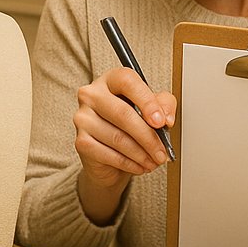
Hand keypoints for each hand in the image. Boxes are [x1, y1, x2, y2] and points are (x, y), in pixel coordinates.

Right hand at [74, 68, 174, 224]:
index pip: (126, 81)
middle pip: (123, 113)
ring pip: (117, 137)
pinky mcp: (81, 141)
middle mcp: (91, 95)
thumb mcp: (152, 109)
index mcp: (110, 80)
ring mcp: (83, 117)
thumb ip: (164, 105)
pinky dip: (129, 164)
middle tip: (162, 151)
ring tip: (154, 161)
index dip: (146, 101)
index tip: (162, 122)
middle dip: (148, 137)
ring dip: (141, 154)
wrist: (109, 154)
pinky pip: (109, 154)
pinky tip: (139, 166)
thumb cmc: (130, 125)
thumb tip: (166, 118)